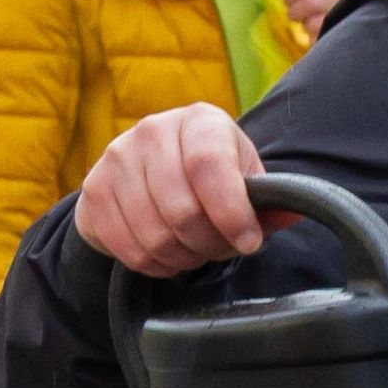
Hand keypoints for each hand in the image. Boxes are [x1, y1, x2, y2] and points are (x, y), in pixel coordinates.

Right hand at [75, 103, 269, 275]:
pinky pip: (129, 250)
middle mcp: (152, 131)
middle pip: (182, 210)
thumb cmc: (212, 176)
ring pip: (155, 236)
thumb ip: (269, 200)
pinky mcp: (93, 193)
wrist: (153, 171)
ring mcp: (115, 159)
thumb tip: (293, 213)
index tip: (248, 242)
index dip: (231, 213)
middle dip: (211, 244)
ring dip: (184, 257)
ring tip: (195, 248)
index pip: (209, 167)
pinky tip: (168, 254)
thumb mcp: (246, 178)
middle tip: (221, 246)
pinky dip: (156, 265)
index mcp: (199, 122)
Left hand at [279, 0, 355, 34]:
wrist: (349, 21)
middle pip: (312, 3)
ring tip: (308, 23)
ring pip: (316, 22)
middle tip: (293, 14)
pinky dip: (314, 37)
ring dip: (306, 25)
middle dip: (295, 10)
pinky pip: (322, 37)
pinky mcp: (350, 33)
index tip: (289, 0)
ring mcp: (354, 13)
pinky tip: (318, 33)